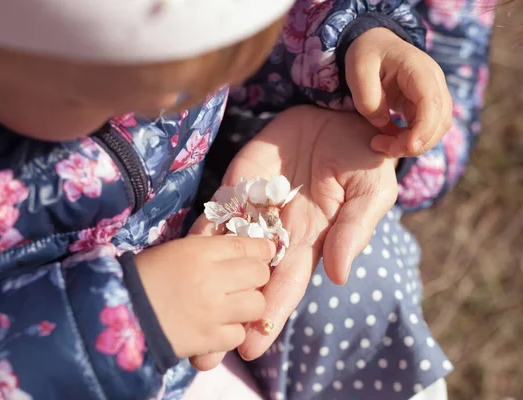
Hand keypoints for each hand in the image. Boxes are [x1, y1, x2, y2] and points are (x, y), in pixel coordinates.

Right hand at [135, 235, 273, 357]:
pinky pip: (238, 334)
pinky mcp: (208, 339)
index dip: (260, 248)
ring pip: (256, 305)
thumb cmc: (141, 276)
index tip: (266, 251)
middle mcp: (212, 278)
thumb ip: (206, 249)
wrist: (119, 313)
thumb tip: (235, 249)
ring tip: (234, 307)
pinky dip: (231, 332)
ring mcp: (213, 311)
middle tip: (246, 282)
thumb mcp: (174, 251)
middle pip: (258, 273)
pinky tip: (218, 328)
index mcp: (199, 251)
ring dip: (248, 305)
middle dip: (257, 277)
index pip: (245, 245)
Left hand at [190, 106, 397, 367]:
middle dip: (226, 316)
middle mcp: (277, 234)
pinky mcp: (237, 183)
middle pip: (247, 281)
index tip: (248, 349)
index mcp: (309, 243)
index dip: (268, 317)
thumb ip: (353, 232)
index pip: (284, 287)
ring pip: (225, 253)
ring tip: (179, 316)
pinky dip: (199, 234)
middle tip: (200, 354)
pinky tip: (182, 258)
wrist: (338, 115)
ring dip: (204, 282)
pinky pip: (216, 212)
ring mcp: (254, 209)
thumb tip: (338, 277)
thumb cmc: (363, 158)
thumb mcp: (370, 193)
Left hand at [345, 27, 451, 157]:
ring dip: (411, 145)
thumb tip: (383, 123)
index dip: (424, 129)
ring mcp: (433, 95)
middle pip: (439, 121)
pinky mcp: (425, 106)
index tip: (407, 147)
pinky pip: (426, 129)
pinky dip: (409, 141)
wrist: (375, 44)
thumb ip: (367, 98)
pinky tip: (386, 139)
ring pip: (436, 129)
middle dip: (414, 143)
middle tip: (380, 147)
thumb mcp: (358, 71)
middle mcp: (433, 83)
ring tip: (380, 143)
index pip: (432, 103)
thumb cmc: (367, 54)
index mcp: (419, 69)